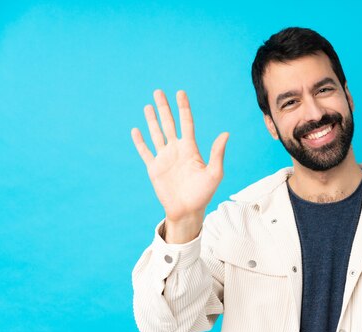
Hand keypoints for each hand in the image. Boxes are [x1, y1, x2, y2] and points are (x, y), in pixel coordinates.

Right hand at [131, 89, 228, 224]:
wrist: (187, 210)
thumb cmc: (204, 194)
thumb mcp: (214, 173)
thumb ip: (217, 153)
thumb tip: (225, 134)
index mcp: (190, 149)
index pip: (186, 123)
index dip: (183, 108)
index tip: (180, 93)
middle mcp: (177, 150)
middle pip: (169, 124)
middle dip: (164, 108)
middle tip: (158, 91)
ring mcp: (164, 158)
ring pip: (156, 134)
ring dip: (151, 120)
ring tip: (148, 106)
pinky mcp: (154, 168)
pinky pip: (145, 151)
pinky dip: (140, 141)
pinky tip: (136, 130)